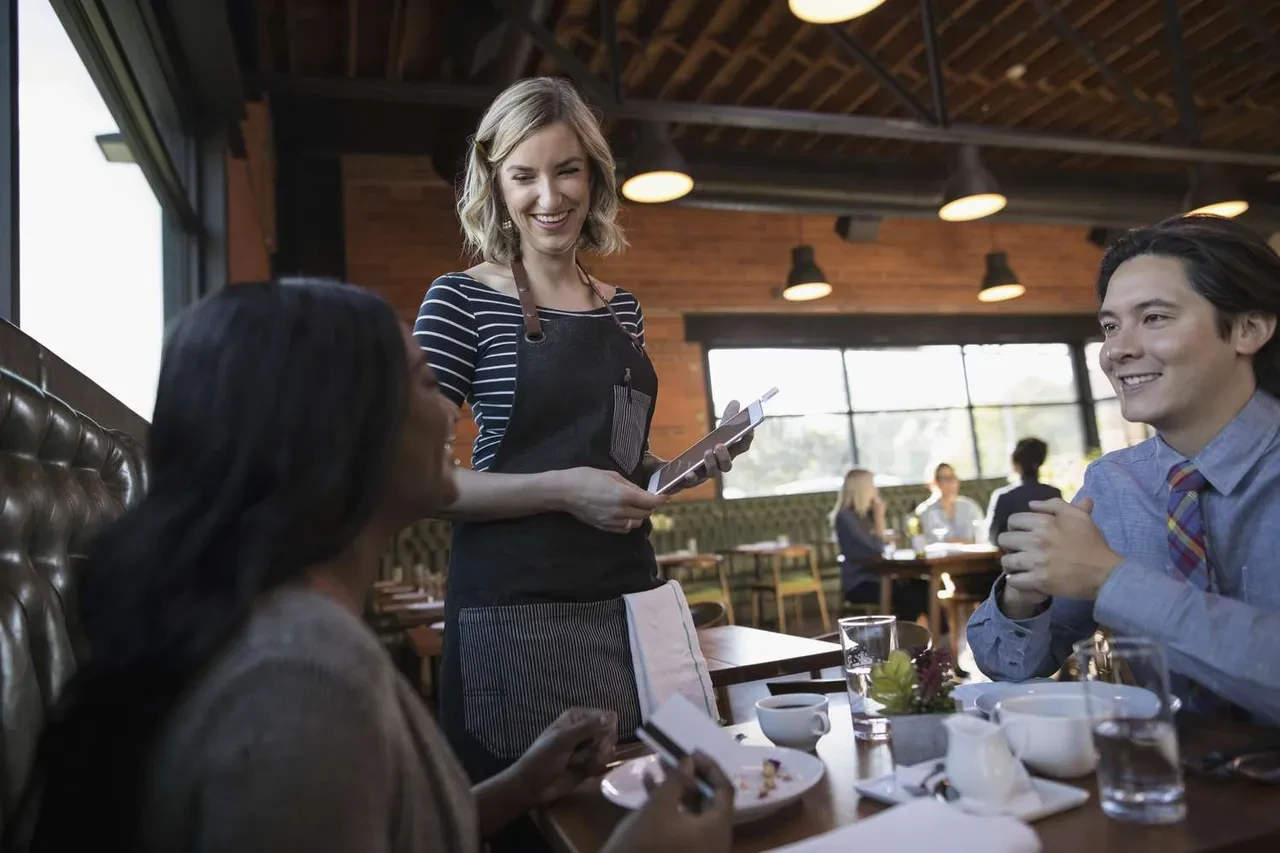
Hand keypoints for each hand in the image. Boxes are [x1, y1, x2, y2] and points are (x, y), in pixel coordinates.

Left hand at [512, 707, 618, 805]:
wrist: (533, 786)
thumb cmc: (543, 758)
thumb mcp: (563, 740)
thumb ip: (587, 728)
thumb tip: (612, 716)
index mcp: (577, 717)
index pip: (606, 716)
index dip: (607, 729)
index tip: (599, 740)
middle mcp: (585, 729)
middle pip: (610, 733)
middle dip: (600, 746)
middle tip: (584, 755)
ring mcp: (588, 747)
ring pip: (608, 749)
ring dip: (596, 759)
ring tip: (579, 764)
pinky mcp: (590, 763)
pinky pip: (604, 762)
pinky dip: (596, 767)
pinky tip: (585, 772)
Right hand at [562, 468, 664, 532]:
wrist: (565, 492)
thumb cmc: (586, 477)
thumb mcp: (611, 475)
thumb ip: (630, 486)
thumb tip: (643, 492)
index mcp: (623, 495)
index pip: (650, 502)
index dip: (661, 499)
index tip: (666, 496)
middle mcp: (620, 511)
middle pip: (646, 513)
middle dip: (650, 506)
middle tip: (648, 498)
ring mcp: (612, 521)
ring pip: (636, 523)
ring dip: (640, 515)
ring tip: (635, 506)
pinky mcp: (605, 527)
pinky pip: (624, 528)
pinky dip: (629, 522)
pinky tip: (624, 514)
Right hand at [603, 754, 733, 852]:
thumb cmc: (646, 843)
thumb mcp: (659, 807)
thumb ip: (677, 780)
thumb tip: (689, 761)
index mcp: (717, 829)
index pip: (725, 790)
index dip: (711, 767)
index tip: (693, 751)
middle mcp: (714, 839)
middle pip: (711, 799)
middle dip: (691, 775)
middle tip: (676, 756)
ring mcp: (700, 846)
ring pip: (694, 809)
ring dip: (678, 786)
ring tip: (660, 763)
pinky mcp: (684, 849)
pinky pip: (684, 821)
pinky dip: (671, 803)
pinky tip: (649, 783)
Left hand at [672, 401, 755, 493]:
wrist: (686, 467)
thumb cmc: (708, 448)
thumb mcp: (718, 432)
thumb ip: (727, 419)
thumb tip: (736, 402)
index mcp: (729, 452)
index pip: (742, 447)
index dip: (747, 439)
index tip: (749, 430)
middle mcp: (719, 465)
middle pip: (727, 465)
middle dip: (725, 456)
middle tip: (720, 445)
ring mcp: (707, 473)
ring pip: (713, 473)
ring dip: (711, 464)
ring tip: (707, 452)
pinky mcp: (693, 478)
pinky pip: (693, 481)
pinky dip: (692, 478)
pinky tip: (688, 474)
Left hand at [997, 498, 1122, 599]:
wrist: (1105, 573)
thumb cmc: (1092, 543)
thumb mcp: (1078, 517)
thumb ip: (1055, 505)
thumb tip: (1032, 504)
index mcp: (1044, 522)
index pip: (1013, 520)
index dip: (1015, 527)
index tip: (1021, 534)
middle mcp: (1037, 540)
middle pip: (1004, 540)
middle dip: (1010, 545)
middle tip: (1019, 550)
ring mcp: (1037, 562)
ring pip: (1006, 561)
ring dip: (1011, 564)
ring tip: (1020, 566)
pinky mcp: (1040, 581)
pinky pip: (1013, 580)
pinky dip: (1016, 580)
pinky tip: (1024, 579)